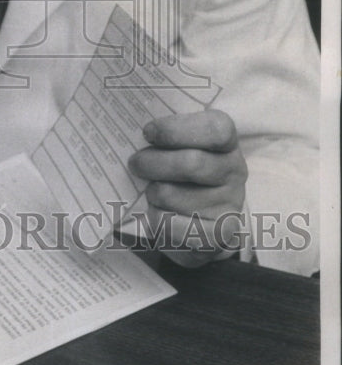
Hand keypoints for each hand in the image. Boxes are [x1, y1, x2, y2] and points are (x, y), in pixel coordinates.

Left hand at [128, 109, 247, 267]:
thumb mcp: (178, 148)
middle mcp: (234, 172)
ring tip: (152, 192)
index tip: (148, 132)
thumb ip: (164, 138)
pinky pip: (170, 224)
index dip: (177, 129)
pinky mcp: (217, 235)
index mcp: (226, 143)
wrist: (198, 225)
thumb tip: (130, 134)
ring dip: (152, 193)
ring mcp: (229, 205)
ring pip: (172, 195)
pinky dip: (156, 218)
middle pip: (191, 163)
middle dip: (152, 162)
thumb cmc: (180, 174)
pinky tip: (159, 213)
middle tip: (135, 163)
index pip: (215, 129)